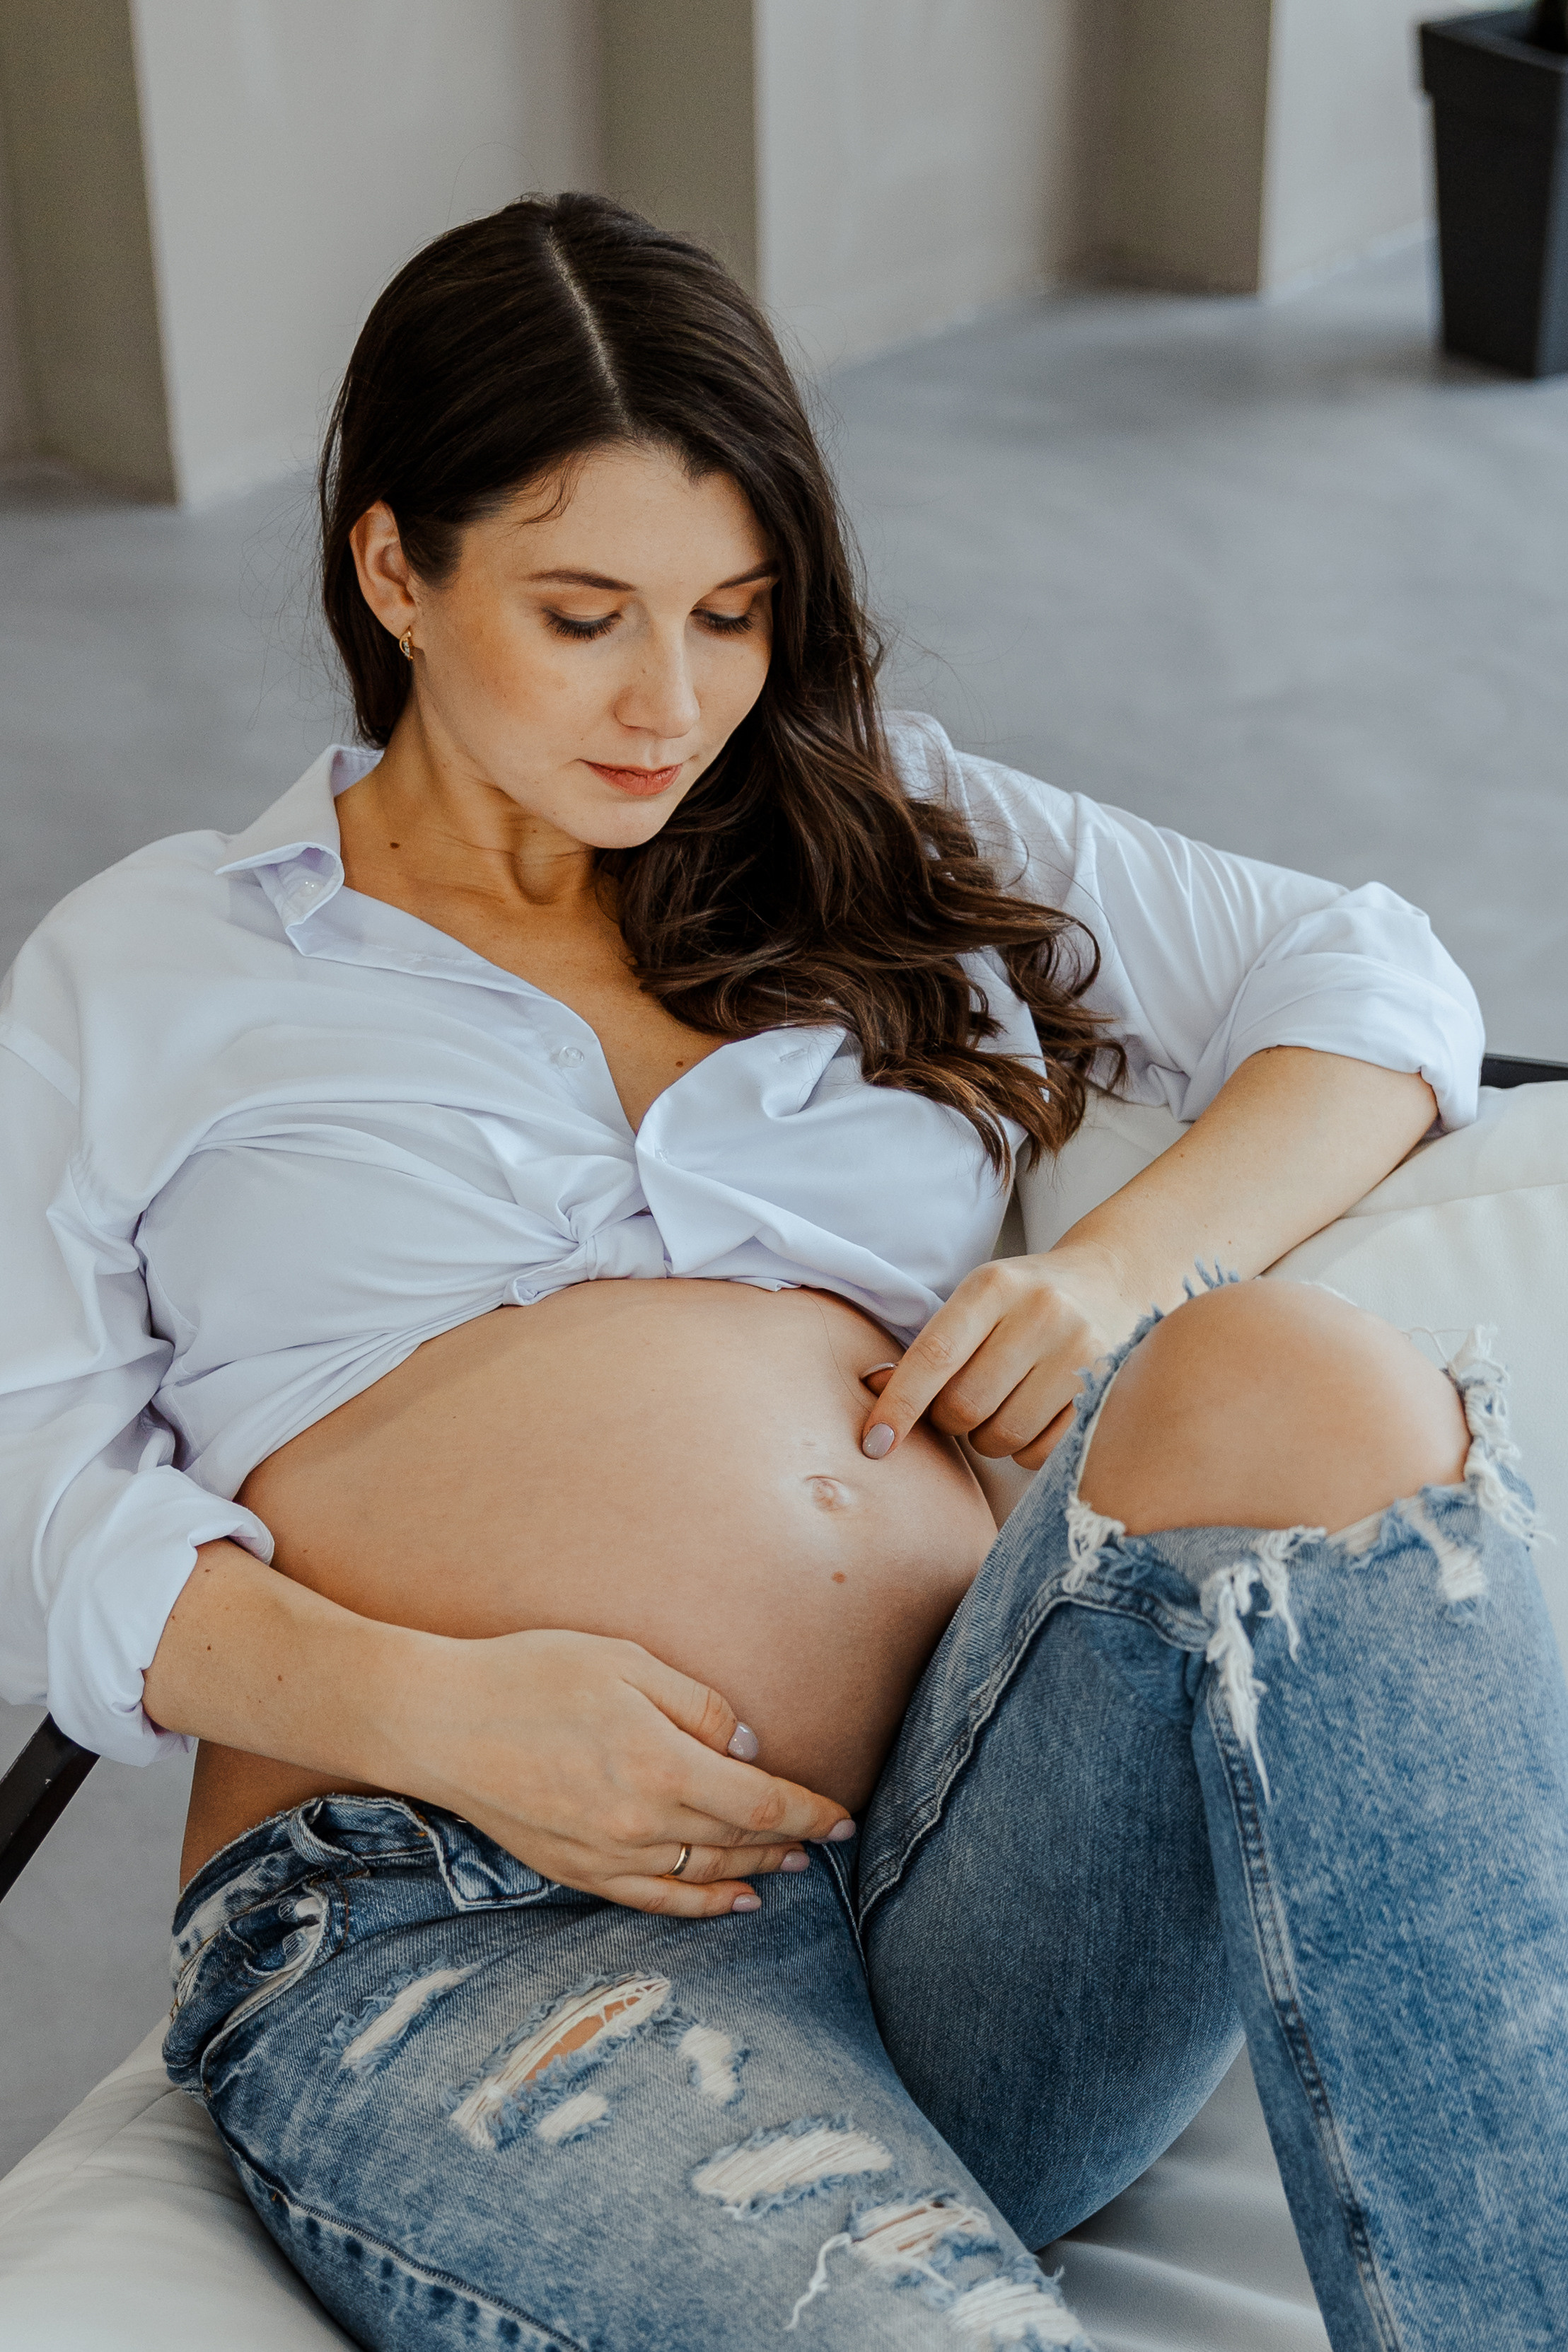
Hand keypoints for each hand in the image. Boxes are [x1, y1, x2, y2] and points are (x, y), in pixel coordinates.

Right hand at [396, 1626, 854, 1918]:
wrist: (439, 1723)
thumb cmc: (531, 1676)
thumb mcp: (624, 1663)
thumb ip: (695, 1704)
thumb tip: (745, 1745)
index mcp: (661, 1764)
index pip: (761, 1804)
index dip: (811, 1814)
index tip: (844, 1819)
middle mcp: (642, 1822)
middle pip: (740, 1842)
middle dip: (791, 1842)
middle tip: (827, 1838)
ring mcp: (609, 1856)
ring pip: (705, 1873)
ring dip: (755, 1870)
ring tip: (792, 1865)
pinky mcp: (579, 1871)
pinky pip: (657, 1899)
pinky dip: (702, 1903)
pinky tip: (732, 1901)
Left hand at [859, 1239, 1140, 1470]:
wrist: (1110, 1282)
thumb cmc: (1024, 1299)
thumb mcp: (976, 1302)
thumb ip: (930, 1347)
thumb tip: (875, 1388)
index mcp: (994, 1286)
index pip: (934, 1357)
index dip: (899, 1407)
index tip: (874, 1444)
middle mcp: (1041, 1313)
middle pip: (965, 1406)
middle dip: (949, 1421)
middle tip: (960, 1404)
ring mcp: (1080, 1353)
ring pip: (1003, 1436)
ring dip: (987, 1439)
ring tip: (1001, 1407)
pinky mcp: (1107, 1391)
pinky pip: (1042, 1452)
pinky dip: (1025, 1450)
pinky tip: (1034, 1418)